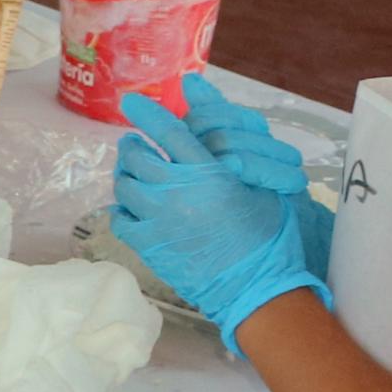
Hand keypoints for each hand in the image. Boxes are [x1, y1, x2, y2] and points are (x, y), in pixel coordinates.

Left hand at [112, 93, 328, 346]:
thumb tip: (216, 119)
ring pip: (124, 186)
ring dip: (127, 175)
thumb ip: (238, 149)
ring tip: (134, 174)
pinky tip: (133, 207)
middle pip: (138, 157)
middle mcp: (178, 194)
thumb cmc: (270, 236)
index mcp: (209, 176)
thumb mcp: (264, 188)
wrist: (258, 290)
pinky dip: (123, 208)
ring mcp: (159, 222)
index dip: (148, 113)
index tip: (130, 101)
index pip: (170, 134)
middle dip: (133, 146)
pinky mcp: (149, 247)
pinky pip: (121, 219)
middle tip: (136, 145)